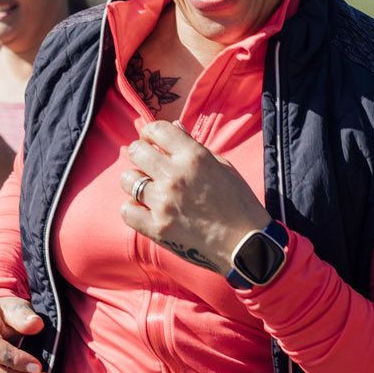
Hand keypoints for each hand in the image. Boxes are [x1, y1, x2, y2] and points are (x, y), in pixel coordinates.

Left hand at [118, 121, 271, 276]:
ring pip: (128, 180)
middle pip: (136, 151)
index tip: (152, 141)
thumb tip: (174, 127)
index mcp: (193, 156)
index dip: (150, 133)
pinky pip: (127, 210)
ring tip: (148, 190)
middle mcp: (175, 176)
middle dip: (140, 154)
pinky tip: (145, 210)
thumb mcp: (223, 166)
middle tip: (148, 164)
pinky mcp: (158, 228)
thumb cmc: (239, 203)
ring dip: (136, 182)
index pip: (157, 129)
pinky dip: (133, 209)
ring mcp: (164, 203)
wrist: (246, 244)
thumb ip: (194, 146)